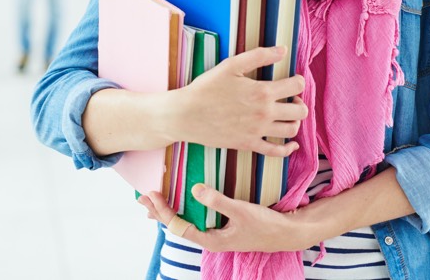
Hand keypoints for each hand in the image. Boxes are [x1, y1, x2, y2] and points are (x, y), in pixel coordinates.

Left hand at [138, 184, 311, 252]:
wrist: (287, 232)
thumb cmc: (266, 225)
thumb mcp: (242, 211)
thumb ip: (218, 201)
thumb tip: (194, 190)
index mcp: (212, 240)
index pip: (180, 227)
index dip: (164, 211)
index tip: (154, 195)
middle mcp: (210, 238)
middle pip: (178, 225)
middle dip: (160, 211)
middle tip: (142, 197)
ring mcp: (216, 232)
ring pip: (186, 221)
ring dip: (170, 210)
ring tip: (153, 200)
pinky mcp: (222, 225)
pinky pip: (197, 216)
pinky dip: (185, 207)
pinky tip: (181, 199)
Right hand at [171, 46, 305, 157]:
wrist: (186, 115)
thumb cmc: (206, 88)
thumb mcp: (231, 65)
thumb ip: (259, 56)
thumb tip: (282, 50)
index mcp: (262, 92)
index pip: (297, 86)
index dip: (300, 81)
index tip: (294, 80)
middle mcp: (264, 113)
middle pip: (300, 110)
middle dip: (300, 102)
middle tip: (291, 98)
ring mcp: (258, 131)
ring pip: (292, 130)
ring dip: (295, 121)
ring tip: (287, 114)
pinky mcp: (249, 144)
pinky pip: (276, 152)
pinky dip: (288, 149)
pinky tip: (291, 144)